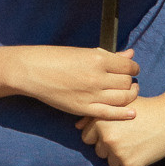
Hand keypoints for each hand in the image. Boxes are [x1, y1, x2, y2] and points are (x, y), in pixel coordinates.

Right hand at [8, 45, 140, 119]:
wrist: (31, 71)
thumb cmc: (55, 57)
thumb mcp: (83, 52)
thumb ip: (109, 55)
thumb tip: (130, 54)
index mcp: (98, 58)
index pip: (128, 66)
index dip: (132, 68)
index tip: (130, 69)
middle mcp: (97, 77)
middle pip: (127, 82)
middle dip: (130, 82)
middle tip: (128, 82)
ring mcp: (91, 94)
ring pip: (123, 98)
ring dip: (129, 96)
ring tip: (129, 93)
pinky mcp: (83, 108)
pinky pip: (110, 113)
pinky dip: (124, 114)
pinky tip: (132, 113)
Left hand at [77, 91, 164, 165]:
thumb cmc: (145, 108)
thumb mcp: (119, 104)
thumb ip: (96, 114)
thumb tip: (77, 126)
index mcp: (100, 121)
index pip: (87, 138)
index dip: (102, 135)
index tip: (118, 130)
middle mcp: (106, 137)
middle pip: (100, 152)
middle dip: (112, 148)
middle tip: (130, 137)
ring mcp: (118, 152)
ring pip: (111, 163)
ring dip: (122, 158)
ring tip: (137, 144)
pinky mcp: (130, 165)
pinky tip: (142, 155)